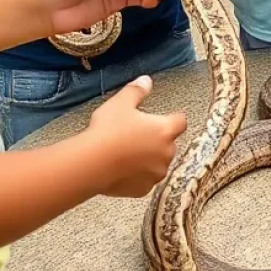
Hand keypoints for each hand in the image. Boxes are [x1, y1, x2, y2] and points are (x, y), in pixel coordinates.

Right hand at [84, 77, 186, 196]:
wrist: (90, 164)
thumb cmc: (107, 131)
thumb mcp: (121, 103)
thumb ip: (137, 90)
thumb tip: (146, 80)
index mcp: (165, 130)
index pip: (181, 121)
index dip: (172, 119)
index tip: (161, 119)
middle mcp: (166, 153)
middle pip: (168, 144)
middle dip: (157, 140)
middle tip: (135, 136)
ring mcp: (155, 174)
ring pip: (157, 163)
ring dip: (149, 159)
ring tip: (127, 154)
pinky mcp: (143, 190)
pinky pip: (144, 180)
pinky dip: (137, 176)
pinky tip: (122, 170)